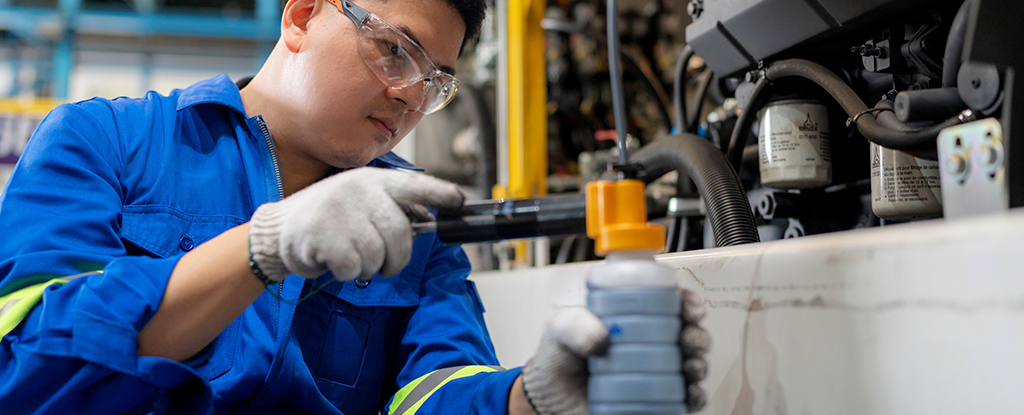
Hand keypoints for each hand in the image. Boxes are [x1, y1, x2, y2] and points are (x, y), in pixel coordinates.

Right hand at [248, 167, 463, 281]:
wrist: (277, 231)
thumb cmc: (328, 220)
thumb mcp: (360, 204)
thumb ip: (391, 210)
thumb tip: (429, 223)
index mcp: (373, 181)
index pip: (415, 185)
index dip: (440, 194)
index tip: (459, 202)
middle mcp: (359, 190)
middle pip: (400, 234)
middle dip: (397, 259)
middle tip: (385, 266)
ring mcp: (340, 210)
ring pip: (377, 255)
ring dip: (368, 267)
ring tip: (350, 257)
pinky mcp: (323, 234)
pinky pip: (354, 267)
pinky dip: (347, 272)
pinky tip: (333, 261)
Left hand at [519, 288, 709, 413]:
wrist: (551, 402)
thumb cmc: (557, 361)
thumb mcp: (560, 330)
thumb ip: (575, 326)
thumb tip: (603, 339)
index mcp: (631, 319)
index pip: (667, 304)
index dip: (687, 302)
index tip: (691, 308)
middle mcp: (649, 344)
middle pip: (687, 333)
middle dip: (697, 333)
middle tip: (689, 338)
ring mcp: (655, 373)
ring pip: (692, 364)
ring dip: (699, 362)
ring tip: (690, 366)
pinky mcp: (657, 401)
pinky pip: (686, 399)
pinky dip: (695, 395)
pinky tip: (690, 392)